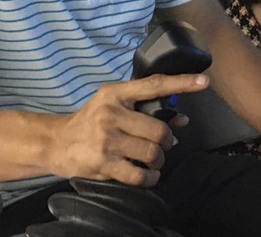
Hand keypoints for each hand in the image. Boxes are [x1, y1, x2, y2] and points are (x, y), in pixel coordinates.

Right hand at [50, 73, 207, 186]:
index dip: (181, 83)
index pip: (153, 85)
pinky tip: (147, 176)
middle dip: (166, 142)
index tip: (203, 82)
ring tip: (152, 161)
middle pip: (158, 130)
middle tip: (161, 146)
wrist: (57, 142)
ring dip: (158, 161)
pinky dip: (150, 178)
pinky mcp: (102, 162)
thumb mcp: (116, 108)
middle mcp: (111, 113)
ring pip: (152, 153)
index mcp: (115, 93)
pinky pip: (139, 175)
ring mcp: (106, 139)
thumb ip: (147, 110)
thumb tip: (182, 121)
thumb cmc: (92, 122)